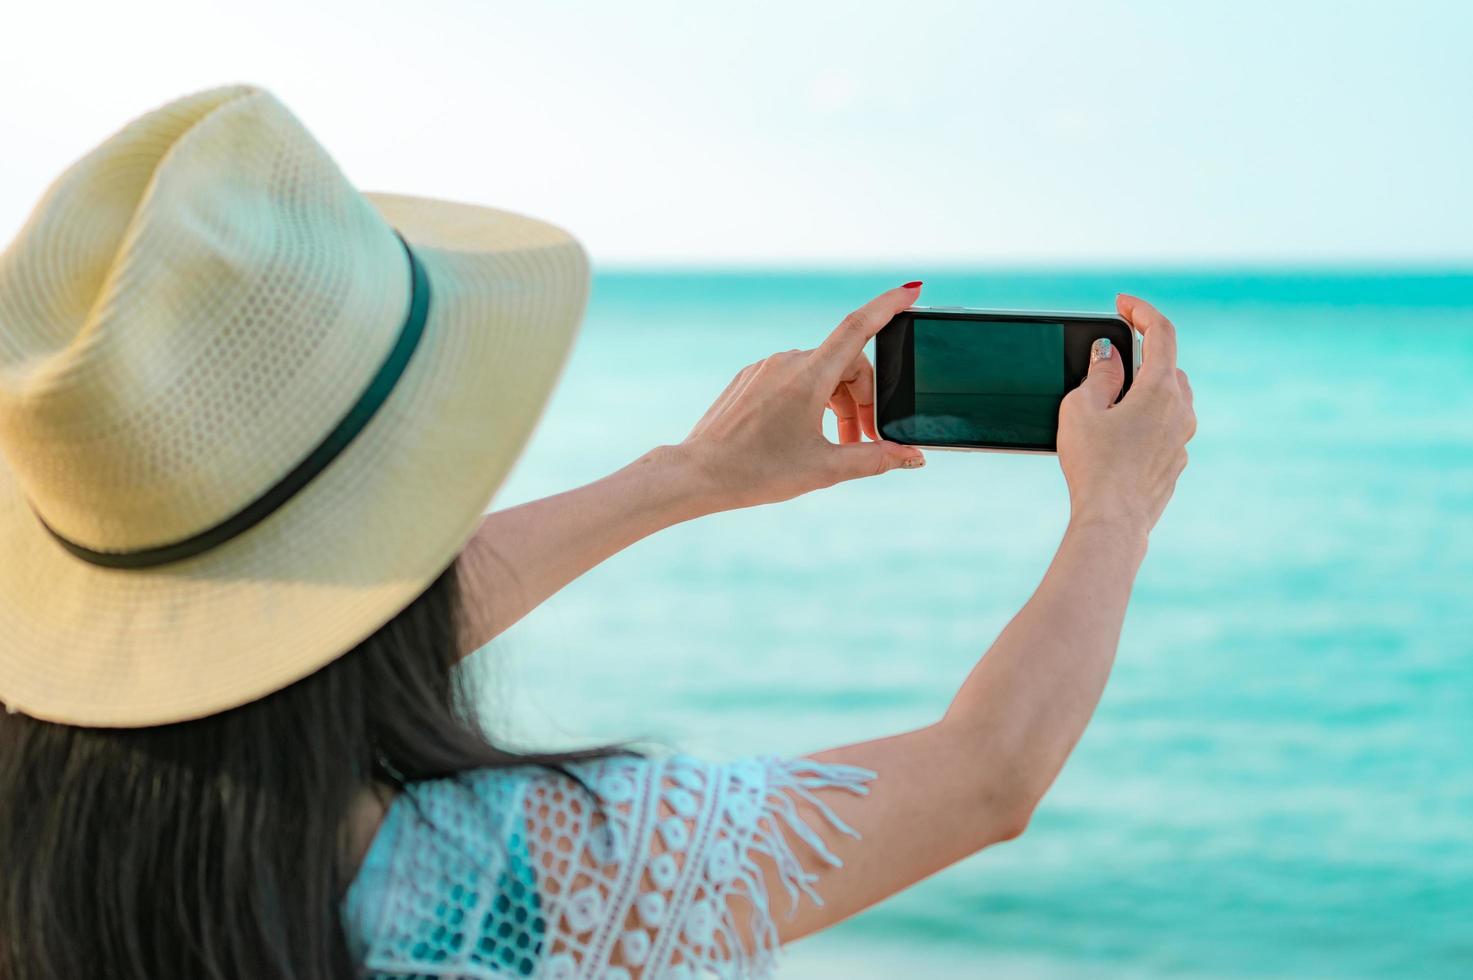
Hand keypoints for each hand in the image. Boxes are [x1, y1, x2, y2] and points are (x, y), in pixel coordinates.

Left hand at [676, 284, 927, 510]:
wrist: (698, 474)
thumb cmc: (758, 472)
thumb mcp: (825, 469)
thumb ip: (874, 458)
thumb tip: (912, 458)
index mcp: (809, 376)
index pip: (859, 326)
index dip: (889, 305)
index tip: (912, 291)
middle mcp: (787, 361)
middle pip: (845, 365)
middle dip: (863, 400)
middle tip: (865, 441)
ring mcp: (765, 368)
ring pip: (819, 374)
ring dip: (838, 405)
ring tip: (837, 445)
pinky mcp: (750, 379)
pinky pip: (793, 380)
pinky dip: (812, 401)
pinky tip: (805, 435)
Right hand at [1057, 294, 1196, 536]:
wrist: (1113, 521)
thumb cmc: (1094, 465)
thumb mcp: (1081, 409)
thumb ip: (1099, 374)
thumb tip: (1110, 356)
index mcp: (1161, 389)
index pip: (1161, 332)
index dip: (1141, 311)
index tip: (1122, 304)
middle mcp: (1181, 410)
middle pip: (1168, 366)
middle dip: (1141, 356)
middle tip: (1108, 360)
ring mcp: (1182, 439)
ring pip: (1170, 399)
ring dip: (1145, 390)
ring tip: (1110, 403)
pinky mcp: (1175, 463)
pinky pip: (1165, 428)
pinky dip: (1146, 420)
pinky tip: (1118, 437)